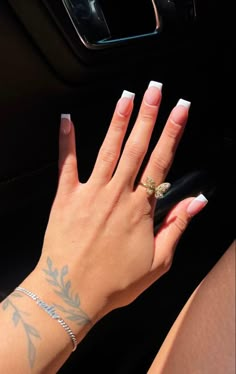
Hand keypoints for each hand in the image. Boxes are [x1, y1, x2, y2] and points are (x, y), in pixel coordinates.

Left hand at [36, 82, 206, 320]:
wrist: (71, 294)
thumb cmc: (115, 282)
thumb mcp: (158, 262)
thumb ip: (178, 227)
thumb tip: (198, 202)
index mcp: (140, 208)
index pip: (161, 162)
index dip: (172, 132)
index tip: (180, 110)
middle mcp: (117, 194)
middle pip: (137, 148)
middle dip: (149, 115)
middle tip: (156, 90)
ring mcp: (90, 193)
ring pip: (108, 149)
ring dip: (119, 120)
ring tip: (127, 96)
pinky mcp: (66, 198)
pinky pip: (66, 164)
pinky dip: (67, 141)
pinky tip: (67, 120)